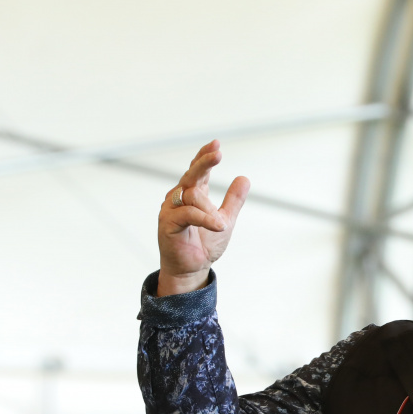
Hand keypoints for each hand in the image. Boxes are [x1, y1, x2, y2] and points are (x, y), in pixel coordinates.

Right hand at [157, 139, 250, 295]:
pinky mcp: (167, 223)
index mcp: (193, 195)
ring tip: (220, 224)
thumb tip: (244, 178)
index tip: (216, 144)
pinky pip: (189, 213)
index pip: (197, 170)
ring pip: (193, 195)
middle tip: (218, 153)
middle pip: (192, 174)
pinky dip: (205, 218)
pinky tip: (218, 225)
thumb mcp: (225, 220)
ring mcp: (171, 209)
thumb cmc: (205, 245)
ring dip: (210, 210)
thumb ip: (233, 201)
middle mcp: (180, 198)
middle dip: (204, 162)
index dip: (204, 157)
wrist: (192, 269)